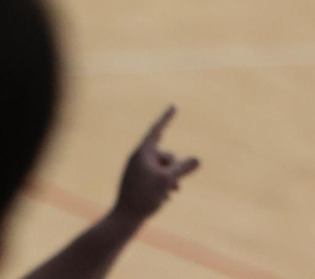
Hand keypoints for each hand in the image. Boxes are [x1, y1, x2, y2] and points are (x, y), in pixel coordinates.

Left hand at [112, 106, 199, 224]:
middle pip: (167, 156)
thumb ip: (183, 168)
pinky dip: (165, 187)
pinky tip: (162, 200)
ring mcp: (138, 169)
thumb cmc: (144, 197)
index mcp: (141, 153)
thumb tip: (197, 159)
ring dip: (172, 180)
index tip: (174, 106)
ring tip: (167, 194)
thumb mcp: (167, 181)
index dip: (166, 118)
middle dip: (175, 169)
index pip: (156, 130)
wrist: (125, 217)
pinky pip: (160, 178)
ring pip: (165, 168)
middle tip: (171, 185)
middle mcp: (138, 158)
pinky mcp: (140, 181)